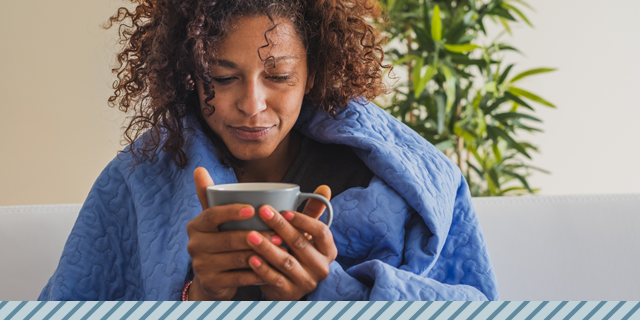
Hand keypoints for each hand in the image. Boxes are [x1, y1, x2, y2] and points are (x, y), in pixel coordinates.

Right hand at [186, 167, 281, 300]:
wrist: (212, 279)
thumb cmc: (220, 240)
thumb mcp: (213, 220)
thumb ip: (209, 195)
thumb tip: (199, 168)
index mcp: (196, 226)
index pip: (212, 215)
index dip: (231, 211)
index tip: (252, 209)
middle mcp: (194, 245)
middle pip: (228, 239)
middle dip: (256, 236)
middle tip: (279, 234)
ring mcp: (201, 266)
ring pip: (236, 258)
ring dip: (261, 254)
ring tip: (280, 249)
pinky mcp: (212, 284)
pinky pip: (239, 278)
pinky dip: (258, 273)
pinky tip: (273, 269)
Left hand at [246, 186, 337, 300]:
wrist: (288, 286)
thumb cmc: (297, 252)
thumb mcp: (307, 234)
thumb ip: (313, 212)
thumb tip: (325, 187)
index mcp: (328, 250)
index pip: (321, 231)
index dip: (304, 220)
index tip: (285, 210)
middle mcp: (321, 267)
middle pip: (300, 244)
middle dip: (280, 227)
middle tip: (262, 211)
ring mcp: (306, 282)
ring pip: (286, 262)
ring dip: (267, 247)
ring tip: (250, 235)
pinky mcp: (290, 293)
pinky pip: (275, 279)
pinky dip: (262, 269)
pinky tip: (250, 258)